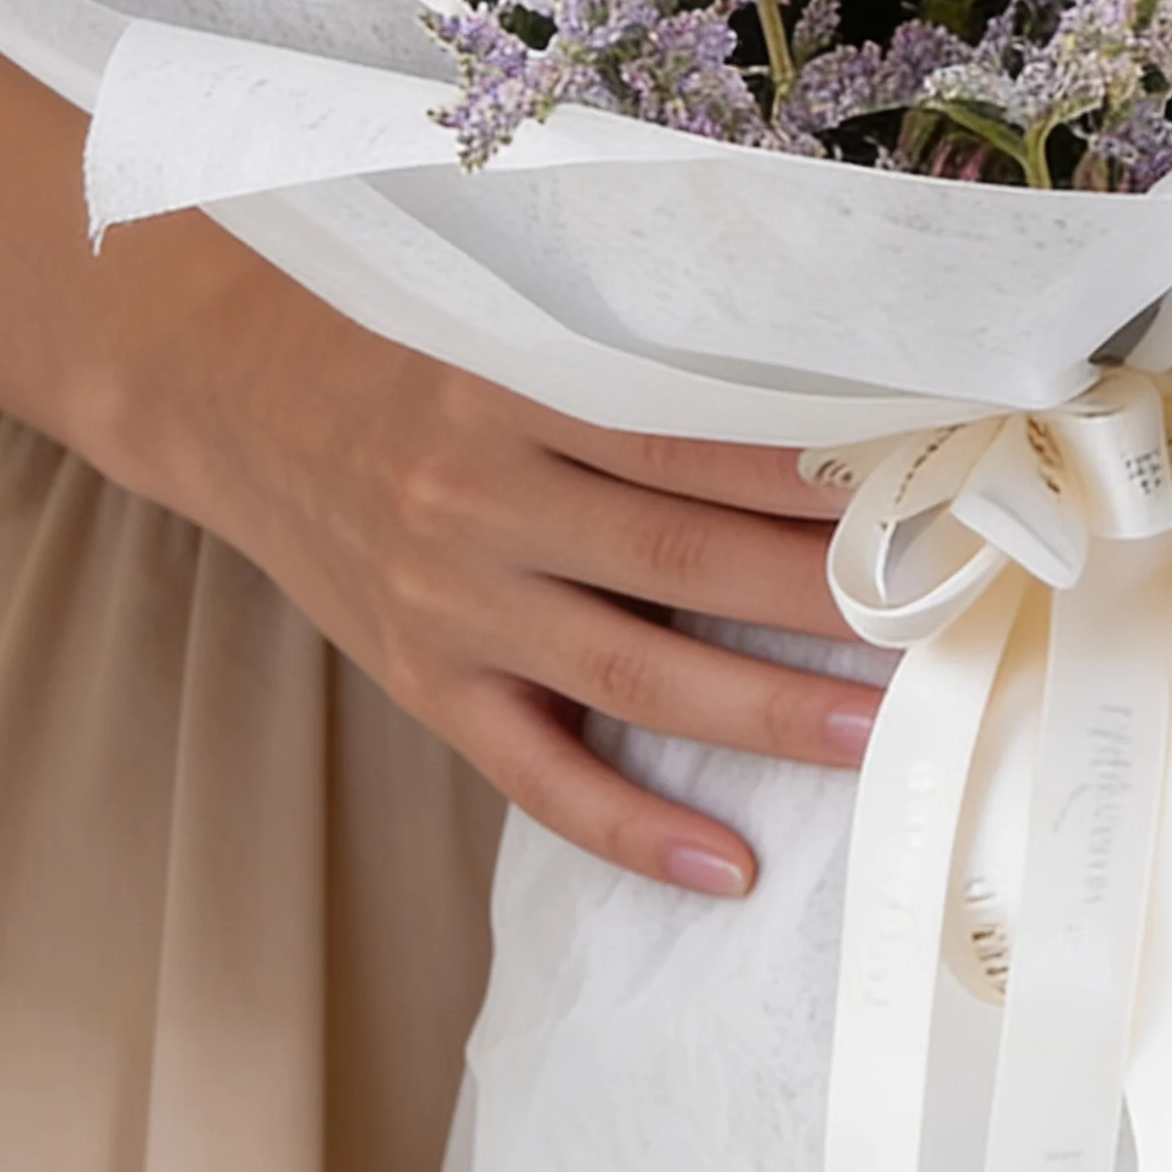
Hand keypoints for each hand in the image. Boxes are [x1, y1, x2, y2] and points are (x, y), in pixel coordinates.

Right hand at [111, 248, 868, 902]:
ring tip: (876, 733)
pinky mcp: (424, 680)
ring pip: (634, 673)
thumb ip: (624, 342)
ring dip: (762, 711)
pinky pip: (537, 775)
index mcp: (519, 387)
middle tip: (945, 617)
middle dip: (825, 595)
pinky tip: (728, 862)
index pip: (697, 438)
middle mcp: (486, 499)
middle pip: (687, 559)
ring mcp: (453, 600)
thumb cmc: (396, 330)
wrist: (225, 383)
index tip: (924, 485)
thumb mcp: (502, 308)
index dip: (815, 472)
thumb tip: (801, 368)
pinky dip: (632, 826)